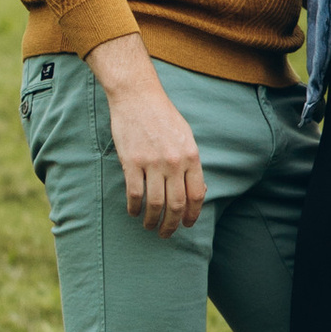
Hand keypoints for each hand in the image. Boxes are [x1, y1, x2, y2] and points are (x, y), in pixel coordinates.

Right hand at [92, 37, 204, 234]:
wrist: (137, 97)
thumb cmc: (163, 116)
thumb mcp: (186, 136)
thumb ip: (191, 163)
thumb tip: (198, 191)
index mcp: (191, 156)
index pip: (196, 195)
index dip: (192, 215)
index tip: (186, 225)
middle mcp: (174, 162)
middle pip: (176, 205)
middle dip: (172, 225)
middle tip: (166, 234)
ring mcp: (152, 162)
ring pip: (155, 204)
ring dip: (152, 221)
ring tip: (149, 226)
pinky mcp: (131, 162)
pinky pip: (135, 194)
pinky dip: (134, 208)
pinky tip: (133, 212)